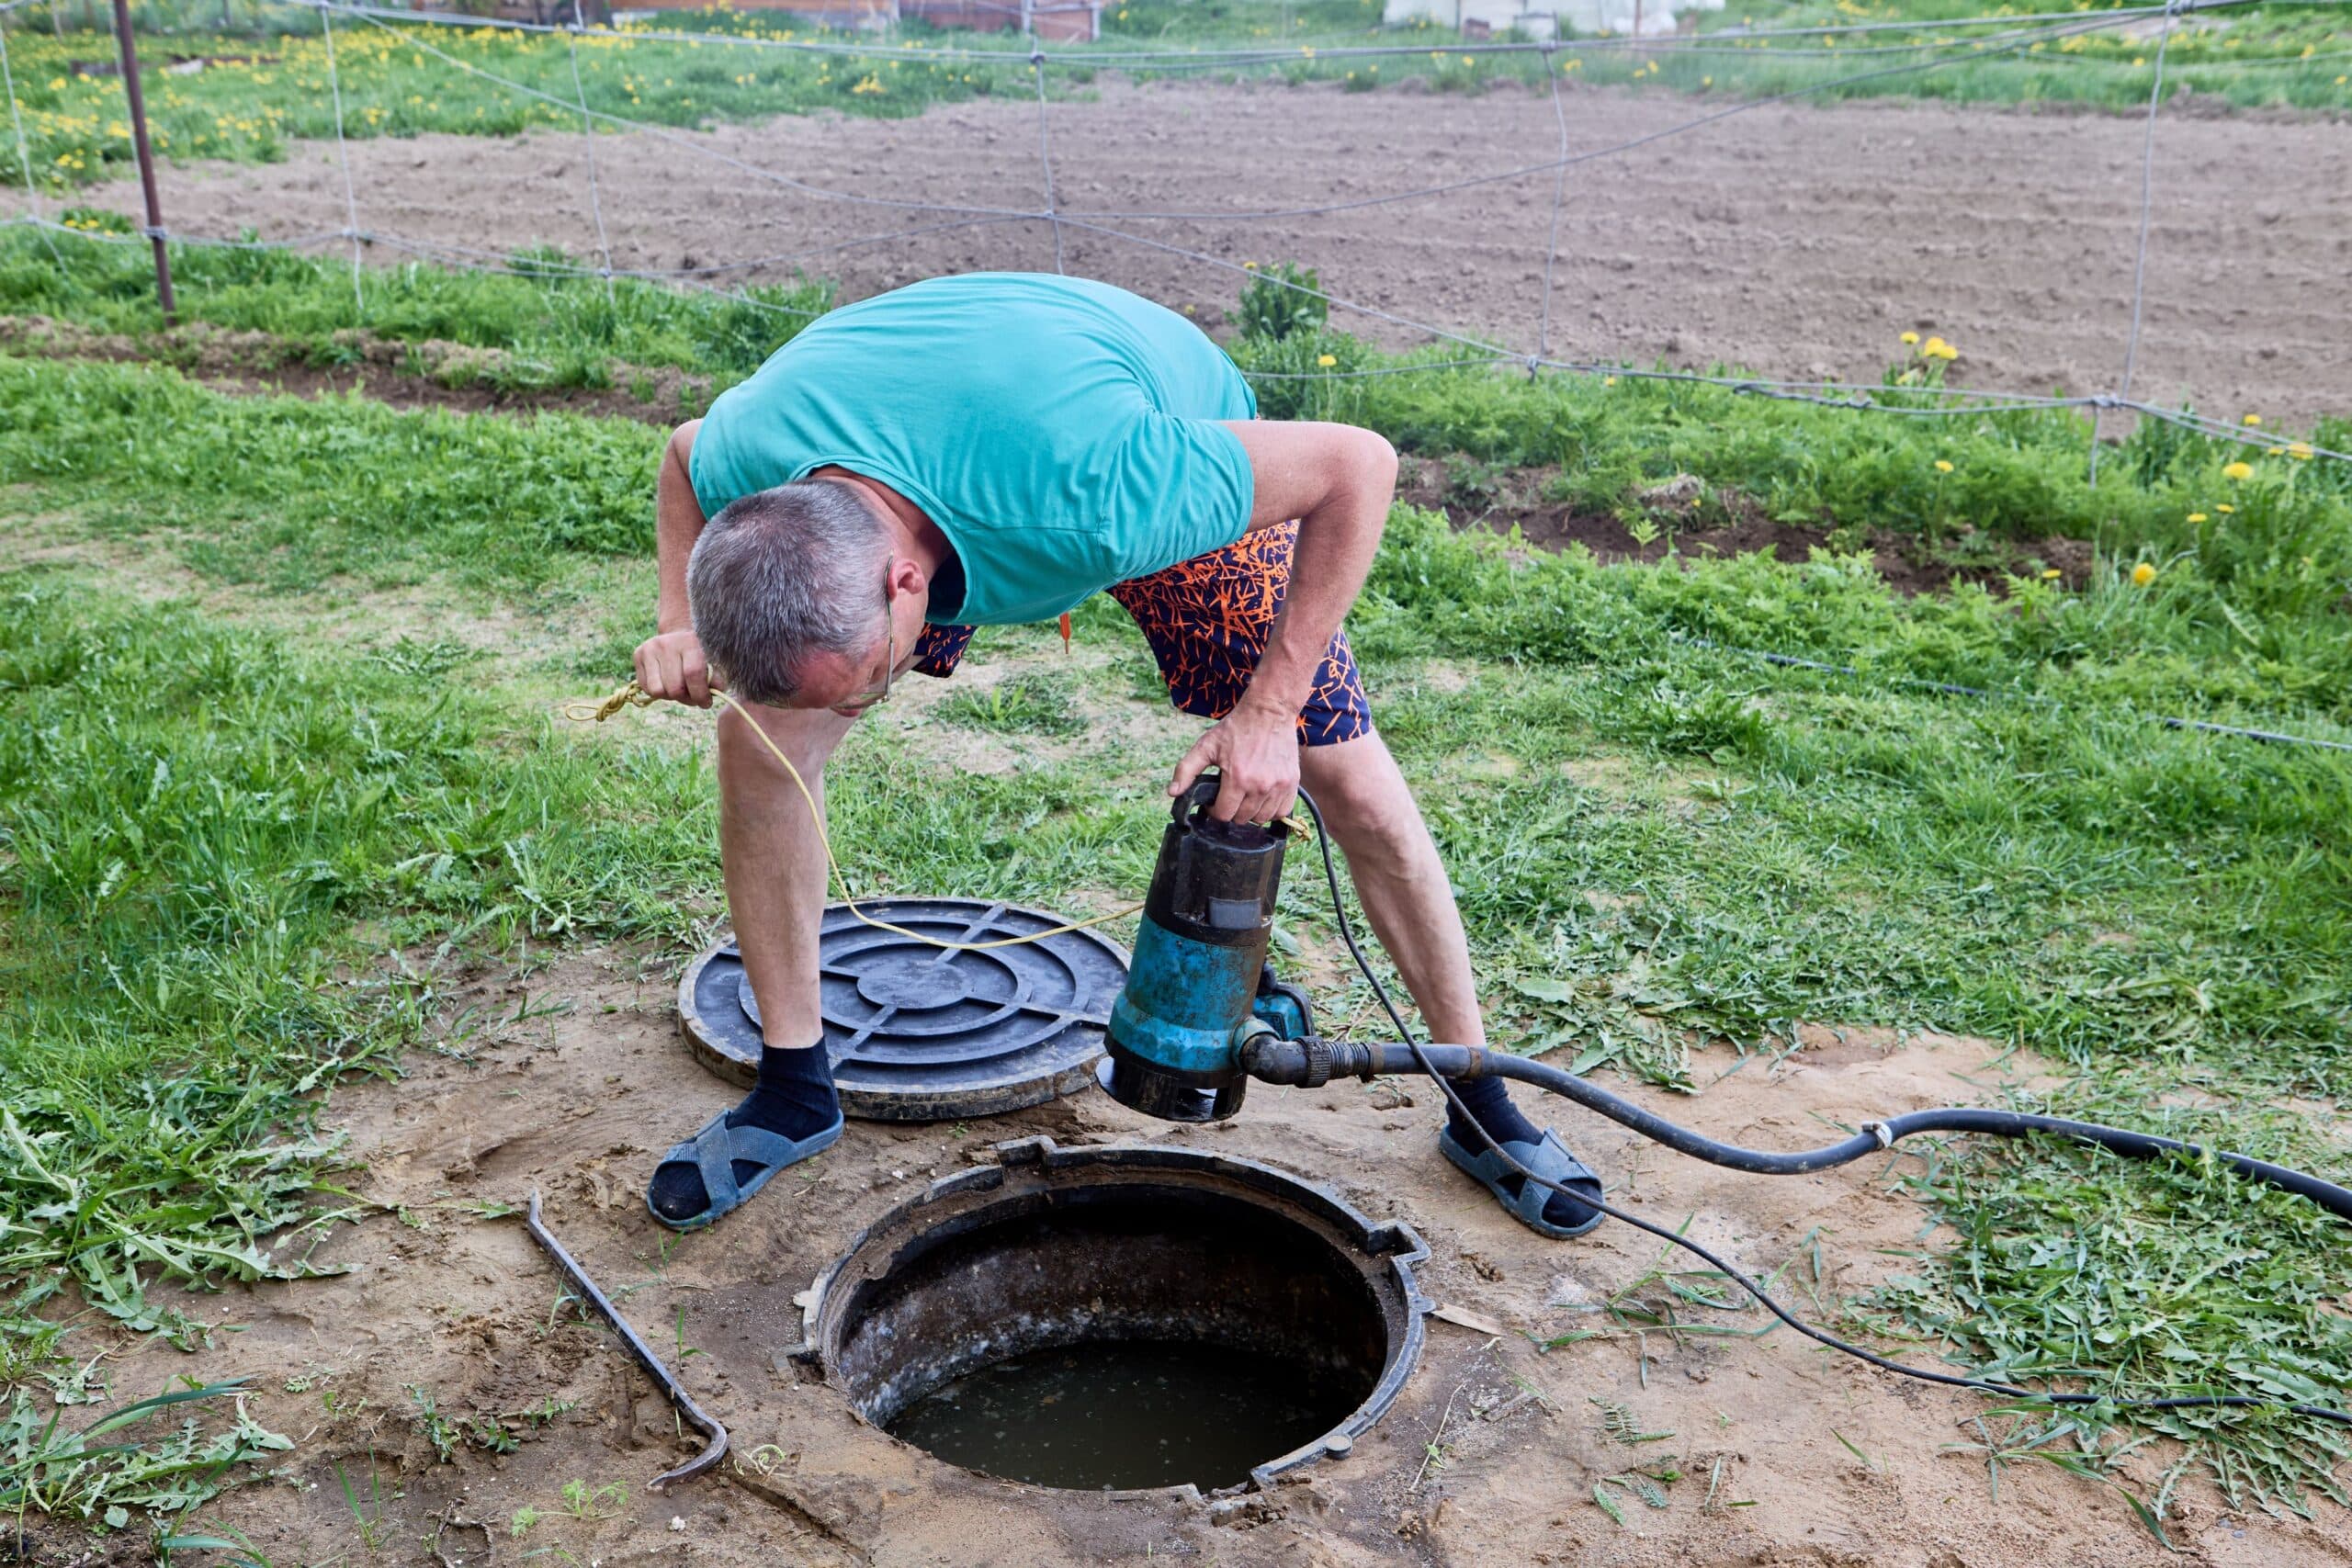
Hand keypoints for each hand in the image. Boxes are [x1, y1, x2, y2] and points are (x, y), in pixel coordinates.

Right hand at [634, 628, 711, 707]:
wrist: (679, 638)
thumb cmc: (700, 655)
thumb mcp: (714, 663)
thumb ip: (717, 678)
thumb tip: (716, 691)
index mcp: (689, 642)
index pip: (693, 673)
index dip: (700, 694)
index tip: (706, 703)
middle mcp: (667, 643)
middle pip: (674, 687)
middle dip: (686, 699)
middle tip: (692, 697)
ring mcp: (650, 648)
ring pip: (657, 691)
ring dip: (670, 697)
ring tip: (679, 689)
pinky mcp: (638, 654)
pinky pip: (645, 687)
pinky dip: (658, 692)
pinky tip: (666, 683)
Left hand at [1169, 698, 1298, 822]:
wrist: (1269, 711)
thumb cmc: (1236, 728)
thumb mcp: (1206, 745)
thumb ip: (1186, 769)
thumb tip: (1172, 792)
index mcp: (1238, 778)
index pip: (1224, 815)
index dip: (1215, 810)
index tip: (1216, 801)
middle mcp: (1260, 786)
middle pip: (1243, 819)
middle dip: (1232, 810)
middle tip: (1230, 794)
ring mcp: (1279, 786)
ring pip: (1262, 818)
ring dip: (1251, 812)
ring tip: (1246, 795)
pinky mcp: (1292, 783)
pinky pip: (1282, 811)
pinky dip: (1272, 810)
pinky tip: (1263, 798)